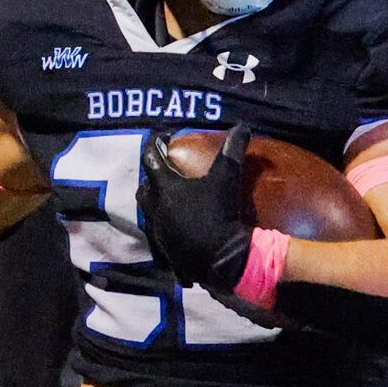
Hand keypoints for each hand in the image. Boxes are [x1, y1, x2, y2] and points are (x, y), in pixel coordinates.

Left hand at [137, 125, 256, 293]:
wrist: (219, 259)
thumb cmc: (219, 214)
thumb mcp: (227, 179)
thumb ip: (232, 150)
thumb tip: (242, 127)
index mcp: (164, 187)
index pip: (150, 158)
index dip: (155, 144)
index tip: (163, 138)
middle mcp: (155, 207)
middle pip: (144, 187)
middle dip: (151, 177)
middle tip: (166, 172)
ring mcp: (158, 230)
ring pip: (149, 211)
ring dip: (157, 202)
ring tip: (172, 199)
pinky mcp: (165, 250)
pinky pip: (160, 233)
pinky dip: (166, 225)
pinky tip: (180, 225)